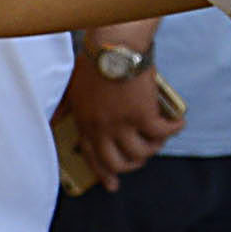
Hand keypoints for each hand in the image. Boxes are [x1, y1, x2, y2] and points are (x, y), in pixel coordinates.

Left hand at [59, 60, 189, 182]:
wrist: (114, 47)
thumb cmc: (93, 61)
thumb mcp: (71, 87)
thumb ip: (64, 107)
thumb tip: (53, 119)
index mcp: (85, 123)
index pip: (92, 156)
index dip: (103, 173)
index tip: (112, 184)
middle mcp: (102, 128)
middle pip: (117, 162)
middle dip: (132, 164)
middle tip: (141, 158)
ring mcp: (122, 124)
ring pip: (141, 152)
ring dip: (153, 148)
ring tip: (160, 138)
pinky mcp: (143, 114)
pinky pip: (162, 133)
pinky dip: (173, 129)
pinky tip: (177, 124)